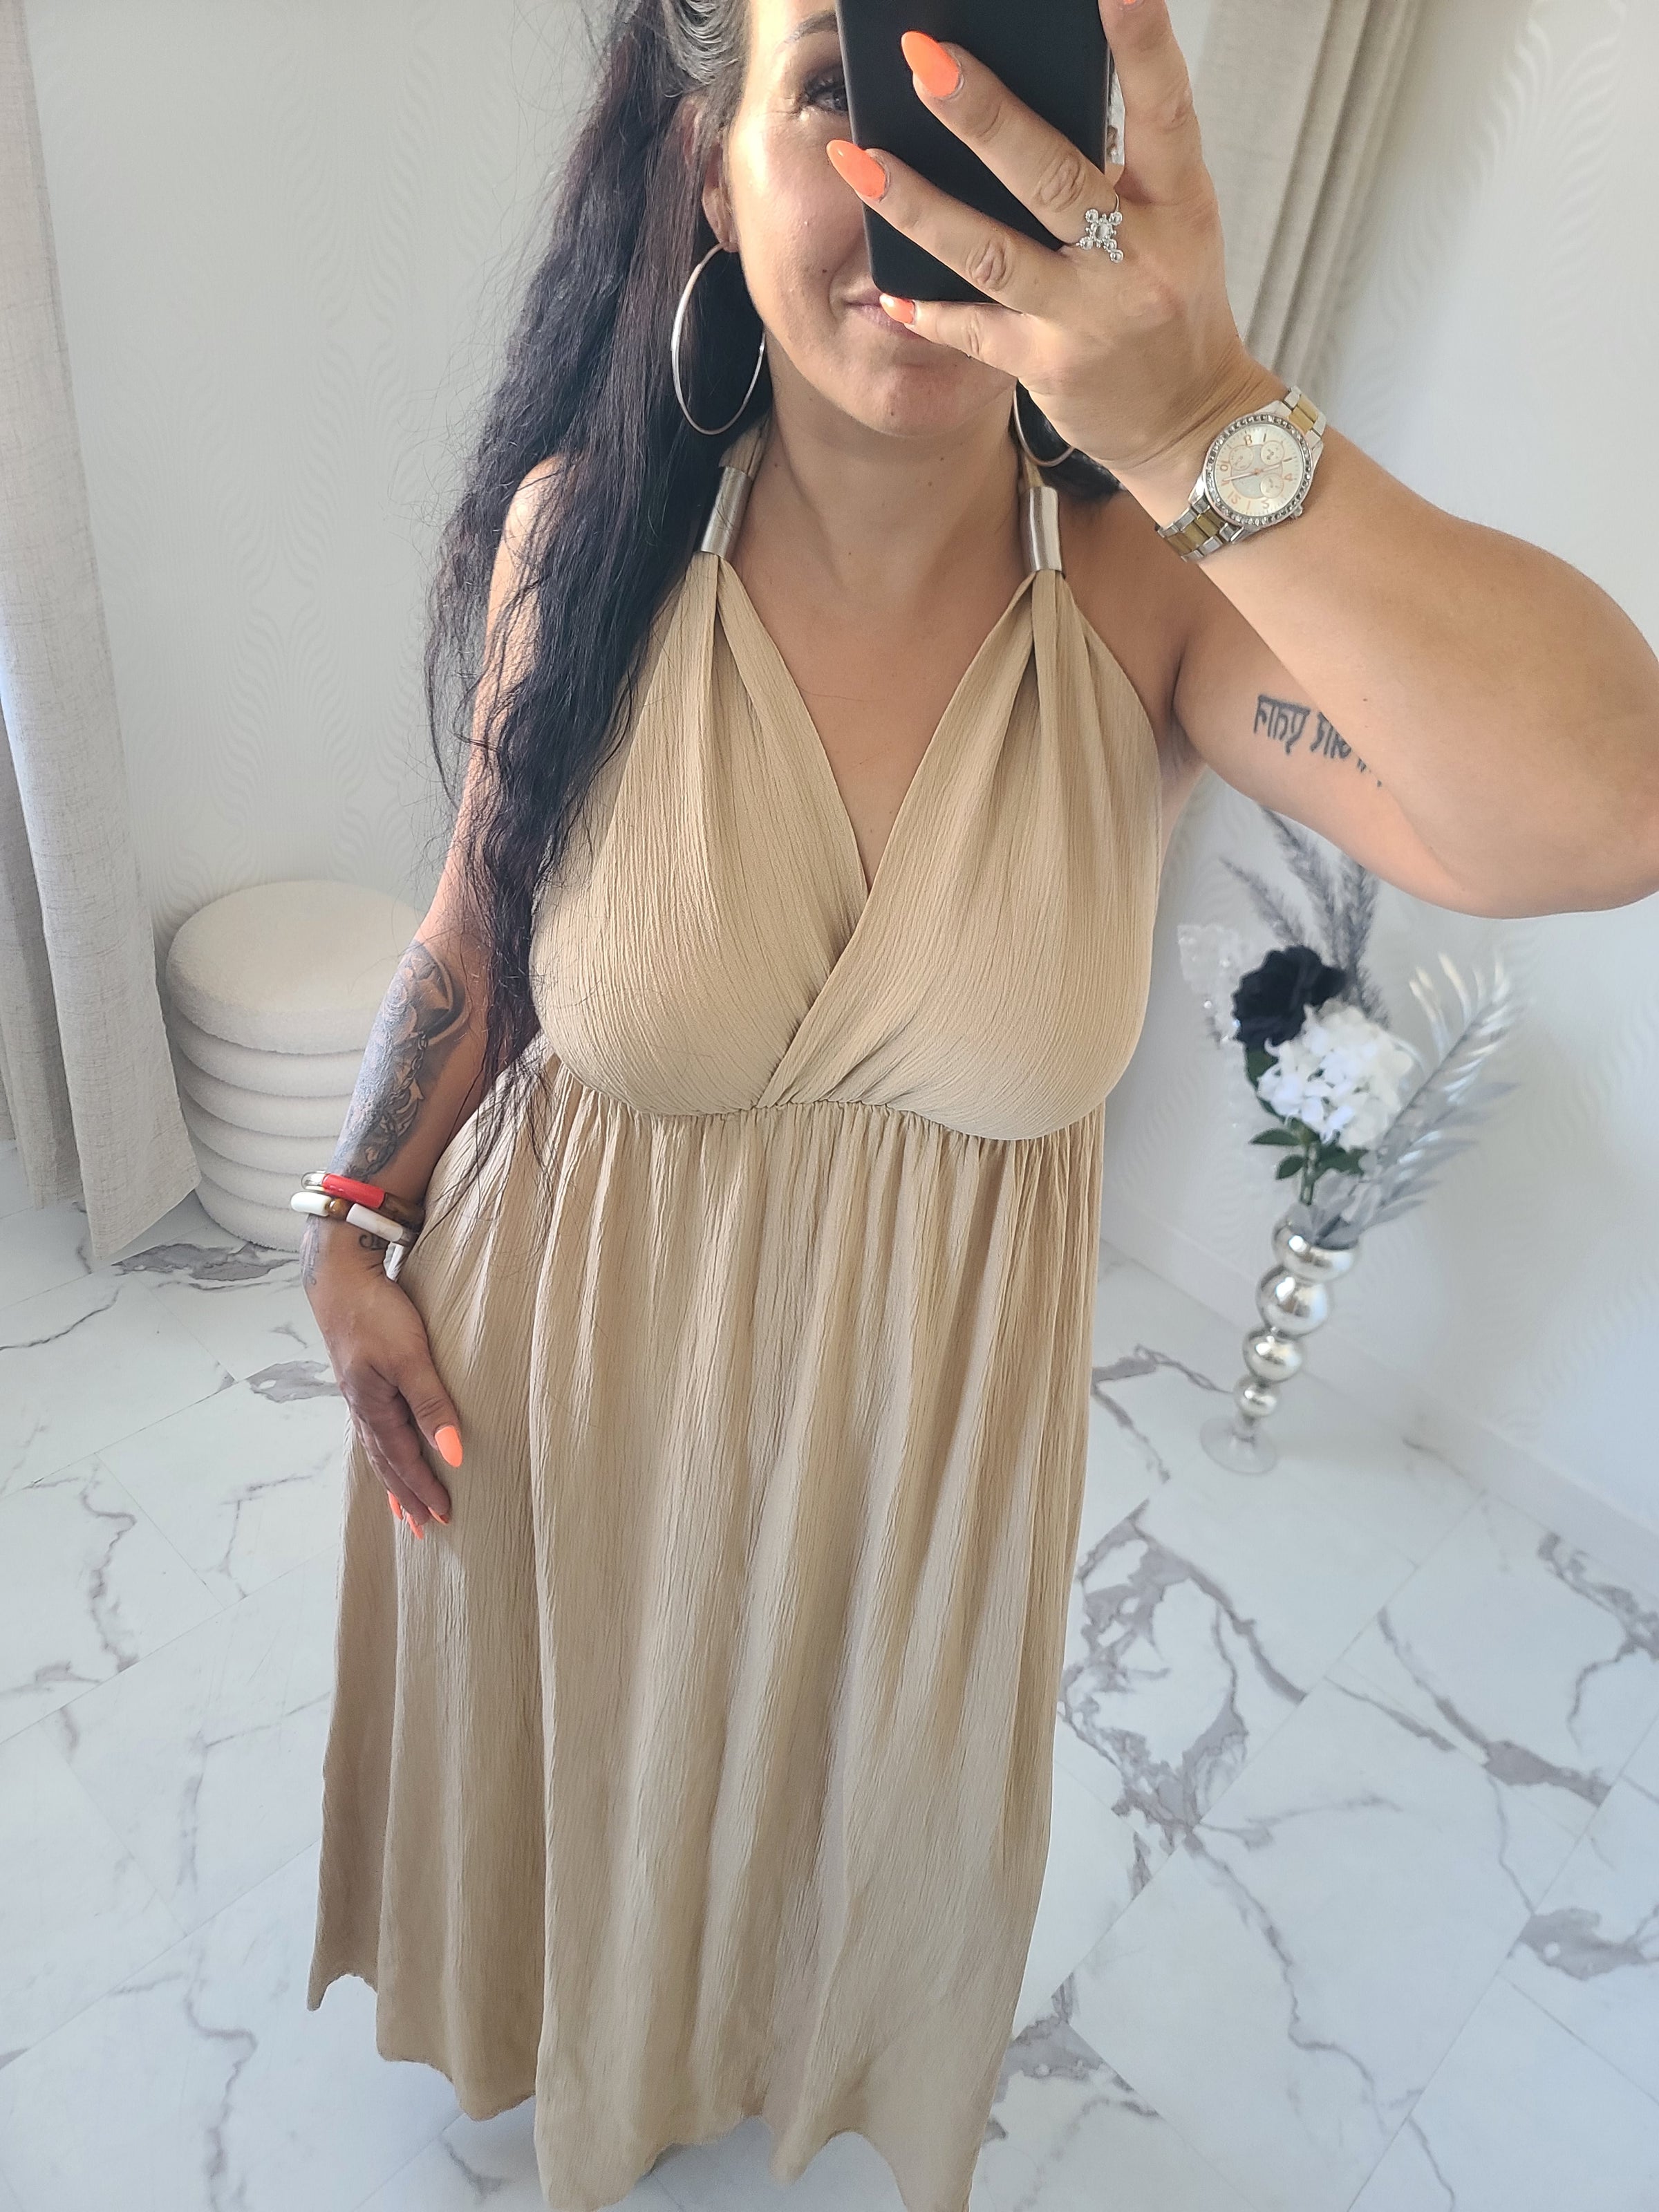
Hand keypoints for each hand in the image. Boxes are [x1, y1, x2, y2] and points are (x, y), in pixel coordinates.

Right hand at [306, 1228, 460, 1531]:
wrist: (339, 1275)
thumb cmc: (377, 1312)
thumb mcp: (410, 1357)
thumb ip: (432, 1404)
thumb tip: (454, 1453)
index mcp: (374, 1408)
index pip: (404, 1461)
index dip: (425, 1489)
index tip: (444, 1517)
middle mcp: (363, 1406)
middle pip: (386, 1463)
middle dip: (405, 1496)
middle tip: (423, 1528)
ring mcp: (359, 1393)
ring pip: (377, 1448)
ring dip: (392, 1479)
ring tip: (402, 1506)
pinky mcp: (360, 1377)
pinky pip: (373, 1428)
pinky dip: (383, 1450)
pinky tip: (386, 1449)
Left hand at [824, 0, 1281, 510]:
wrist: (1193, 424)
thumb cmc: (1171, 305)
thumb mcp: (1169, 226)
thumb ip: (1118, 171)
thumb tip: (1032, 101)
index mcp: (1179, 201)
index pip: (1165, 107)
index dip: (1143, 43)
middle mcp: (1137, 256)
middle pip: (1051, 175)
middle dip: (982, 115)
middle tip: (922, 59)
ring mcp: (1090, 316)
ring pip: (992, 253)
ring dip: (918, 205)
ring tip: (858, 160)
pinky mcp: (1050, 369)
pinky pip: (975, 329)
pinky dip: (929, 308)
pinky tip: (886, 287)